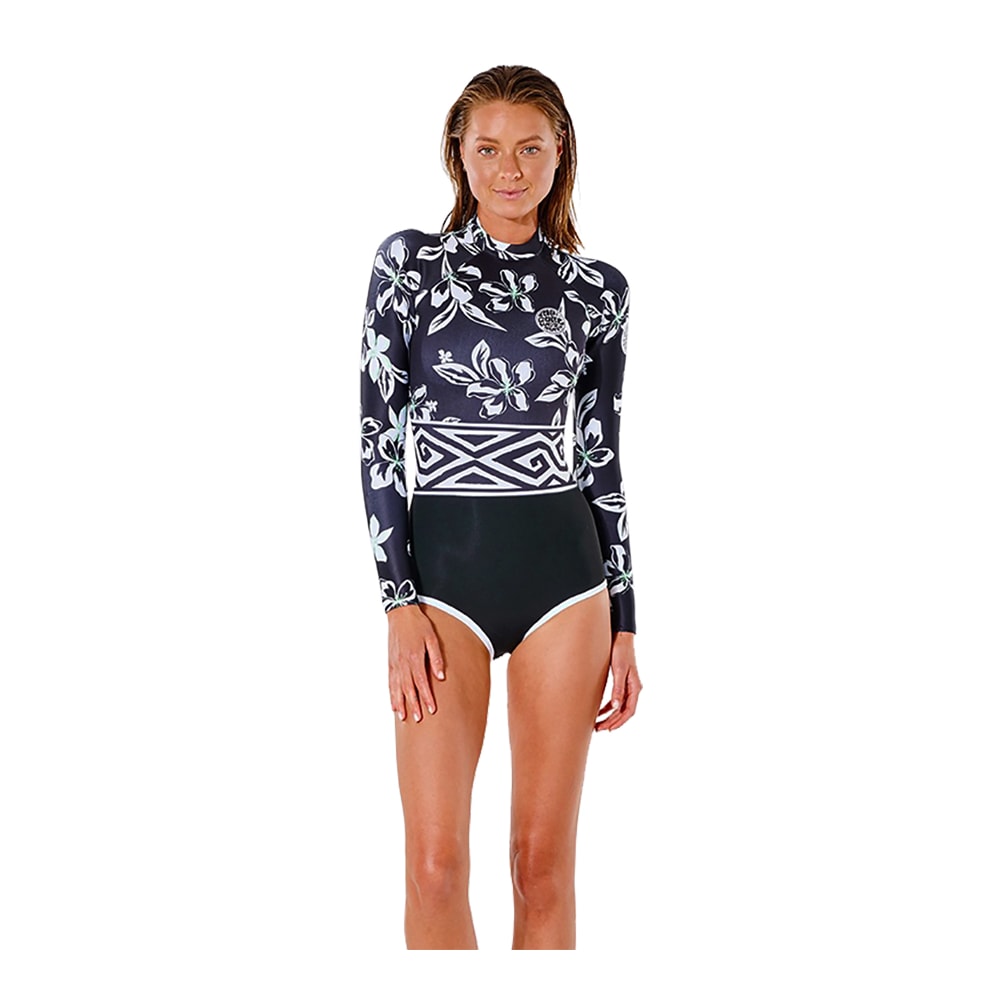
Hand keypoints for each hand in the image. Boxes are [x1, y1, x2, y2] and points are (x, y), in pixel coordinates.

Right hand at [386, 603, 445, 723]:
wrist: (400, 614)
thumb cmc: (419, 625)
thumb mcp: (432, 639)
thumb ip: (436, 658)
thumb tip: (441, 676)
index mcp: (414, 658)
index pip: (421, 683)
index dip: (427, 698)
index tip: (432, 710)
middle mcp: (403, 664)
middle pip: (408, 689)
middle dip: (414, 705)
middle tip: (419, 719)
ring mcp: (395, 664)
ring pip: (397, 688)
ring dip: (400, 704)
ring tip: (404, 717)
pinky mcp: (390, 663)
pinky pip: (390, 682)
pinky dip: (391, 695)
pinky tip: (393, 704)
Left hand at [595, 631, 640, 731]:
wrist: (620, 637)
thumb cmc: (621, 651)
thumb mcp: (619, 670)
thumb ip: (618, 689)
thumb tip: (615, 707)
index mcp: (636, 687)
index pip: (629, 711)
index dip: (619, 721)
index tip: (608, 728)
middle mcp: (634, 688)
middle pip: (624, 711)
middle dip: (613, 721)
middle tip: (600, 729)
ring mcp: (628, 685)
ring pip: (620, 707)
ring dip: (610, 716)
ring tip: (599, 724)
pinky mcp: (622, 681)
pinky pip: (616, 699)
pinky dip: (609, 707)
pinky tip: (600, 711)